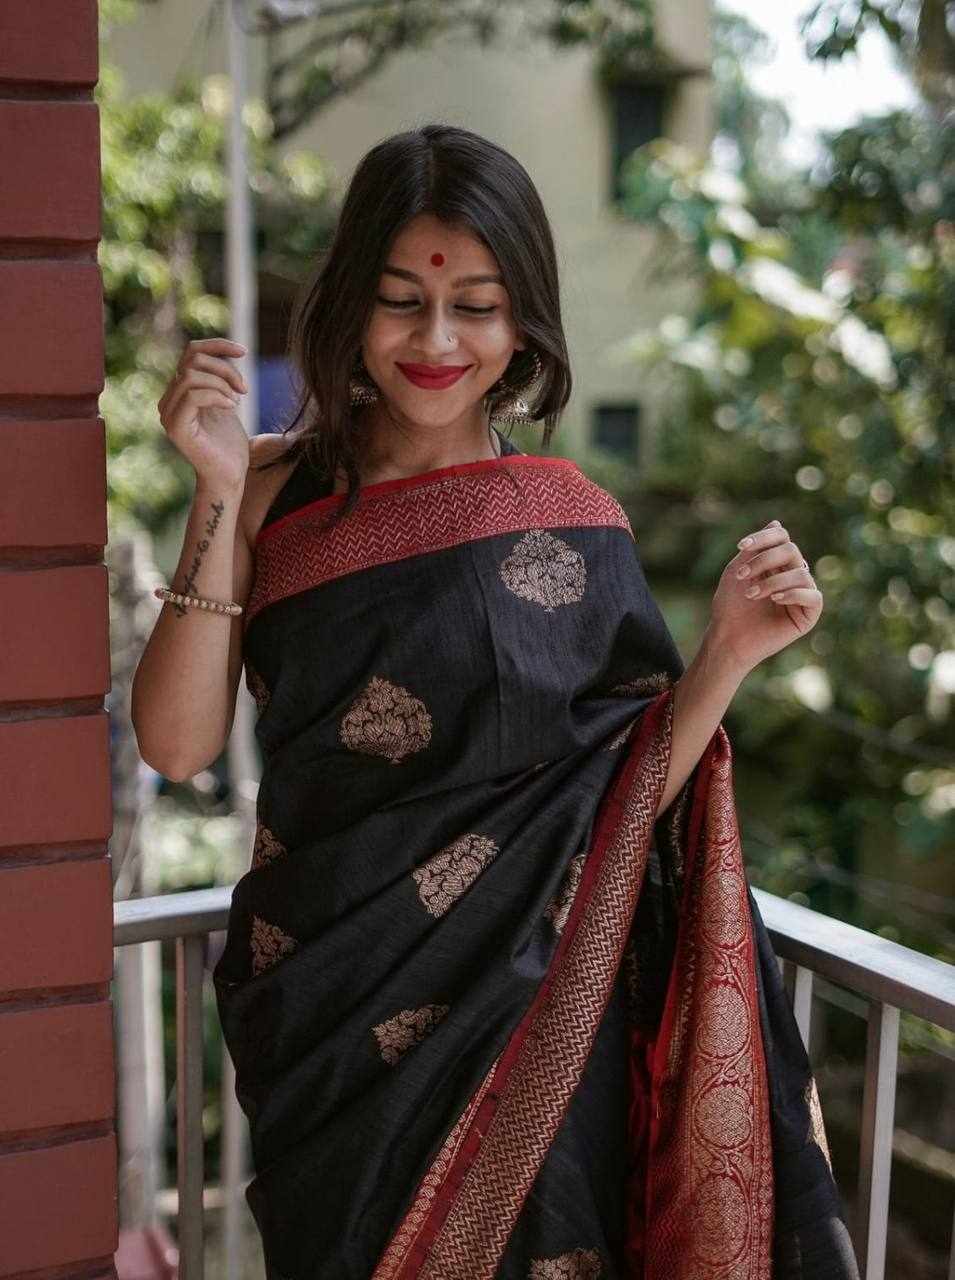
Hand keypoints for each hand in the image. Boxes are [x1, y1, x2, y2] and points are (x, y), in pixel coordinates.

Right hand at [158, 338, 249, 491]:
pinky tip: (232, 407)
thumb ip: (217, 379)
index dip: (218, 346)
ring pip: (190, 375)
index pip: (191, 352)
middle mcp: (168, 399)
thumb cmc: (229, 443)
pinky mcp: (175, 427)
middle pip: (192, 360)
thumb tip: (222, 351)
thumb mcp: (225, 401)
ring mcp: (168, 413)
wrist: (229, 475)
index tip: (244, 352)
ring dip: (222, 384)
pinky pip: (192, 395)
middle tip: (245, 389)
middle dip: (225, 369)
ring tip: (238, 401)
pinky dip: (216, 396)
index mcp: (178, 391)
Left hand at [707, 519, 822, 675]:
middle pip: (792, 550)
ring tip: (751, 595)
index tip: (741, 546)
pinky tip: (775, 600)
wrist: (727, 637)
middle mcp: (792, 575)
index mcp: (777, 563)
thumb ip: (755, 548)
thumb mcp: (738, 569)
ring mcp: (802, 594)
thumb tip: (776, 521)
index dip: (764, 537)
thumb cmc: (730, 605)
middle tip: (742, 575)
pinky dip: (793, 594)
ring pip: (801, 573)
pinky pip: (813, 596)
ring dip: (772, 582)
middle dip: (765, 559)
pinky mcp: (808, 615)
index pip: (782, 537)